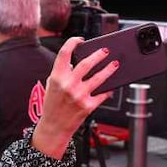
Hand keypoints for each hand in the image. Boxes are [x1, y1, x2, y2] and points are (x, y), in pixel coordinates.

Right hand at [32, 37, 118, 159]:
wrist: (54, 126)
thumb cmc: (52, 106)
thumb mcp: (51, 86)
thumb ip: (61, 73)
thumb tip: (72, 62)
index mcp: (56, 77)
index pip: (64, 54)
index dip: (72, 43)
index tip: (79, 40)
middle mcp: (68, 85)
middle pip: (87, 63)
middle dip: (99, 54)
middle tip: (105, 50)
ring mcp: (79, 95)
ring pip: (100, 77)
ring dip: (109, 69)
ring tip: (115, 64)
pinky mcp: (89, 105)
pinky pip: (103, 94)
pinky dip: (109, 89)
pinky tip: (112, 86)